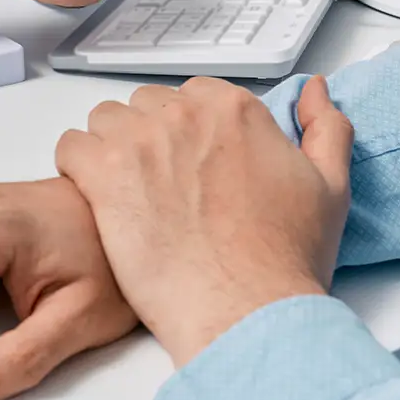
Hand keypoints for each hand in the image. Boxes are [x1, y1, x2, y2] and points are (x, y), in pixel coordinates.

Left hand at [55, 76, 352, 366]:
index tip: (191, 167)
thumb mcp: (329, 186)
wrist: (244, 309)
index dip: (188, 133)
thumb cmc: (283, 259)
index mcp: (233, 109)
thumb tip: (315, 90)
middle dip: (149, 140)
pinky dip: (77, 169)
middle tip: (161, 188)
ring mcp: (140, 140)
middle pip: (146, 107)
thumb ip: (324, 127)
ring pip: (105, 122)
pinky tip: (98, 199)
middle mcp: (184, 114)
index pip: (191, 96)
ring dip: (110, 150)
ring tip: (128, 195)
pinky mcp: (103, 173)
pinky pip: (70, 147)